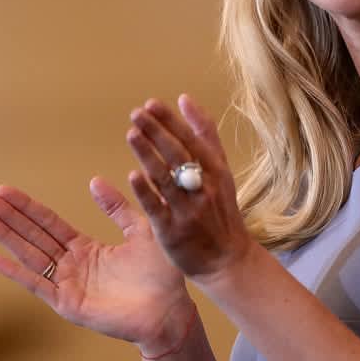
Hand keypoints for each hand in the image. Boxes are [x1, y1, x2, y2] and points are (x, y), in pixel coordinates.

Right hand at [0, 178, 193, 355]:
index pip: (48, 222)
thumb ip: (117, 208)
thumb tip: (94, 180)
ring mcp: (68, 285)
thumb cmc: (161, 273)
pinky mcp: (69, 304)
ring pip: (30, 255)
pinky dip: (17, 273)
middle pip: (33, 235)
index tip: (4, 190)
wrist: (170, 309)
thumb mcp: (141, 230)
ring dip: (6, 237)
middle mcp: (72, 265)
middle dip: (9, 216)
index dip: (27, 207)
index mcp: (86, 248)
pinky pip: (39, 286)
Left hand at [125, 94, 253, 279]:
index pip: (192, 140)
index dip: (171, 122)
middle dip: (157, 132)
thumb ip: (205, 136)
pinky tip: (133, 175)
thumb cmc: (221, 212)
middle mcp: (205, 189)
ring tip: (132, 134)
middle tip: (137, 114)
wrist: (227, 261)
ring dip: (149, 155)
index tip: (151, 104)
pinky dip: (147, 191)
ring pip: (167, 178)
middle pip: (179, 155)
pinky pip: (158, 208)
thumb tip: (186, 99)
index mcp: (217, 172)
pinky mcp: (173, 232)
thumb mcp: (222, 171)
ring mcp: (189, 210)